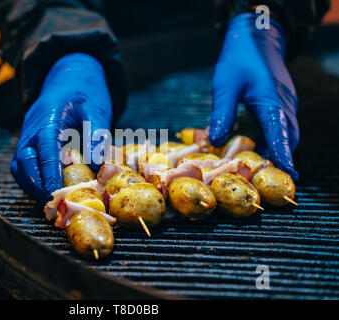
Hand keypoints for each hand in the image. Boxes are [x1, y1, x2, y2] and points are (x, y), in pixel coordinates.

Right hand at [10, 53, 111, 203]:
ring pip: (19, 165)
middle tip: (52, 202)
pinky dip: (32, 179)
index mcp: (49, 117)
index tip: (56, 193)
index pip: (44, 149)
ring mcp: (29, 134)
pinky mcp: (31, 140)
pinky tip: (48, 189)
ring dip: (31, 185)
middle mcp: (33, 127)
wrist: (71, 73)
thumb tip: (99, 166)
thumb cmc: (86, 90)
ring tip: (49, 200)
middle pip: (23, 161)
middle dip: (35, 185)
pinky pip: (24, 163)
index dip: (48, 173)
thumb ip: (97, 136)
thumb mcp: (97, 109)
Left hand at [209, 13, 298, 179]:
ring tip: (261, 167)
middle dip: (282, 157)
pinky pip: (279, 125)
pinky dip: (271, 138)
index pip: (281, 135)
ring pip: (286, 132)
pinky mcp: (279, 102)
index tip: (289, 175)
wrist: (256, 36)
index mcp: (272, 102)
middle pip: (288, 138)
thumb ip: (222, 113)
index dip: (284, 157)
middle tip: (268, 178)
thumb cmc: (239, 58)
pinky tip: (255, 145)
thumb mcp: (225, 85)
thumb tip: (216, 141)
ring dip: (276, 149)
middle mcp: (283, 105)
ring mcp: (284, 103)